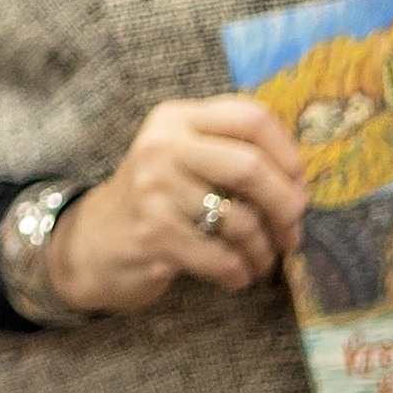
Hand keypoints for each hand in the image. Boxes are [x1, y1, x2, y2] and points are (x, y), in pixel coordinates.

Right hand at [45, 95, 305, 315]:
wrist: (92, 242)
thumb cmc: (157, 200)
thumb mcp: (185, 159)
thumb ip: (232, 153)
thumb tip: (300, 184)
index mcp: (177, 118)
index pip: (252, 117)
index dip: (288, 153)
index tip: (298, 185)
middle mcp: (162, 146)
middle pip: (251, 167)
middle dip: (285, 206)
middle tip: (292, 231)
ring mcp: (153, 189)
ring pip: (240, 220)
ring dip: (263, 249)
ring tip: (261, 260)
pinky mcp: (152, 234)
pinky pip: (221, 257)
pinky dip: (239, 272)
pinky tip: (236, 276)